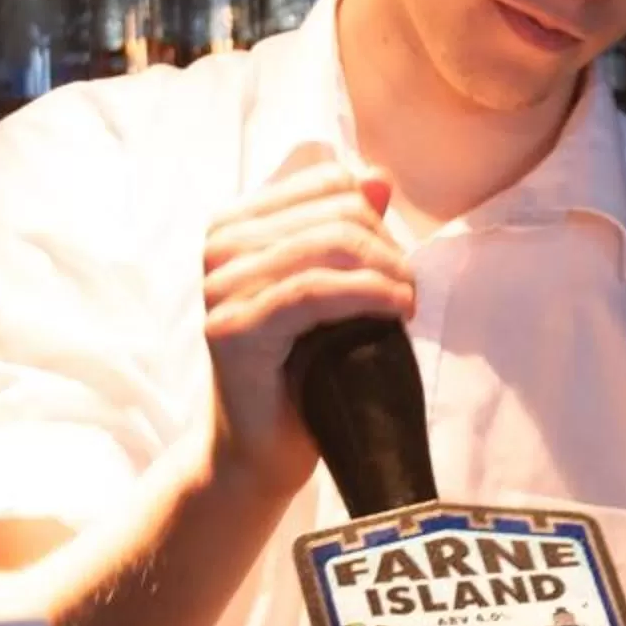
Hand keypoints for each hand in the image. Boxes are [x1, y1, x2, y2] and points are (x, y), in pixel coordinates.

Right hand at [202, 163, 412, 499]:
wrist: (260, 450)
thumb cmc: (299, 370)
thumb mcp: (328, 287)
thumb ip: (346, 229)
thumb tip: (377, 175)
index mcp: (235, 223)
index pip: (327, 182)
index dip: (374, 217)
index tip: (394, 264)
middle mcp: (218, 245)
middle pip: (334, 213)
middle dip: (386, 248)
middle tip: (407, 291)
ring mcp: (219, 286)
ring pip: (327, 247)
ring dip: (385, 273)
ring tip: (406, 304)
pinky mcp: (233, 328)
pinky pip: (313, 291)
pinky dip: (367, 295)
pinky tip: (397, 310)